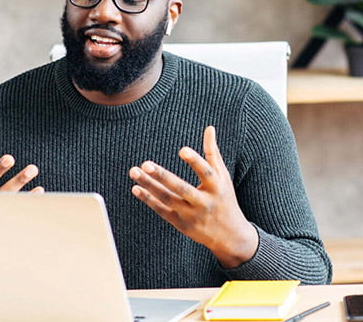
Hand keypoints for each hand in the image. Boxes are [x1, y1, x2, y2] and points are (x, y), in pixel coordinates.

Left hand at [129, 126, 257, 268]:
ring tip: (134, 171)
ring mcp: (191, 215)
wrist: (230, 236)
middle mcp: (204, 202)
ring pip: (167, 199)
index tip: (182, 150)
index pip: (205, 172)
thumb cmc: (224, 198)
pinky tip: (136, 188)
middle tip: (145, 164)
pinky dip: (148, 199)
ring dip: (149, 185)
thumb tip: (209, 128)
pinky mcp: (180, 224)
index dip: (195, 161)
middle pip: (181, 189)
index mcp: (216, 187)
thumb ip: (213, 152)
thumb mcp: (222, 176)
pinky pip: (162, 210)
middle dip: (163, 176)